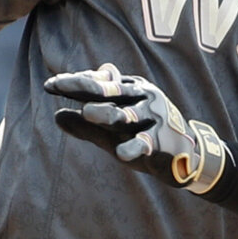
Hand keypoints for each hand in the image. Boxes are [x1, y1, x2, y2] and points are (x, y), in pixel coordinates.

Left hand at [45, 64, 230, 193]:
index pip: (100, 83)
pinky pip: (144, 144)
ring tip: (86, 112)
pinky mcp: (160, 142)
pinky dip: (133, 148)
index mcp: (131, 90)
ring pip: (123, 115)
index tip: (51, 84)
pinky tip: (121, 154)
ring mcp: (152, 118)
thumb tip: (56, 116)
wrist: (187, 156)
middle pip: (109, 91)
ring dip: (105, 113)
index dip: (75, 82)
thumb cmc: (145, 138)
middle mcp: (142, 98)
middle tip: (59, 84)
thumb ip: (86, 126)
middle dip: (83, 87)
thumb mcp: (114, 131)